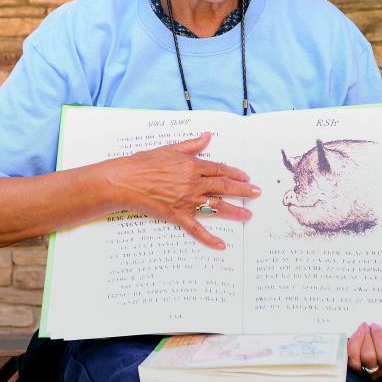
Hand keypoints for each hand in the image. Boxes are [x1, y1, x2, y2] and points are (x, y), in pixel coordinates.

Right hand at [97, 132, 259, 249]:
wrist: (125, 181)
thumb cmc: (144, 163)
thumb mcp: (170, 149)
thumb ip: (192, 145)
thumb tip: (207, 136)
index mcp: (192, 166)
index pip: (220, 169)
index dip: (235, 173)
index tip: (247, 177)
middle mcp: (193, 183)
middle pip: (224, 187)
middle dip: (243, 191)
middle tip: (257, 194)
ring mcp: (186, 201)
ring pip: (216, 206)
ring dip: (234, 211)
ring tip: (248, 215)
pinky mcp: (177, 216)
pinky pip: (196, 229)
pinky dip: (209, 238)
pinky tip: (222, 245)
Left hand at [347, 322, 381, 380]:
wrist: (372, 335)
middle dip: (379, 336)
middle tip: (376, 325)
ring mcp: (374, 371)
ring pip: (369, 357)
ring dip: (366, 337)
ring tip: (367, 327)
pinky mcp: (358, 369)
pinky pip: (354, 358)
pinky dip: (355, 342)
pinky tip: (359, 332)